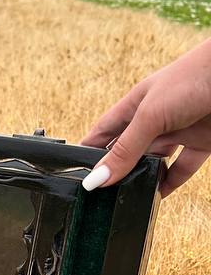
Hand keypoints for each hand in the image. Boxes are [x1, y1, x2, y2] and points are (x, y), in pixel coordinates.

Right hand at [81, 36, 210, 196]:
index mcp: (134, 105)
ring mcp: (178, 131)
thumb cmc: (193, 77)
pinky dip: (171, 182)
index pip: (104, 132)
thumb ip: (125, 149)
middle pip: (127, 150)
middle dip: (115, 170)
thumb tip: (98, 178)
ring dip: (142, 178)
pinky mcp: (201, 142)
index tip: (76, 172)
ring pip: (154, 161)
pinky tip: (159, 194)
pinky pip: (182, 168)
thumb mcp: (150, 116)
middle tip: (101, 195)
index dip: (89, 150)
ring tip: (127, 197)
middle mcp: (154, 119)